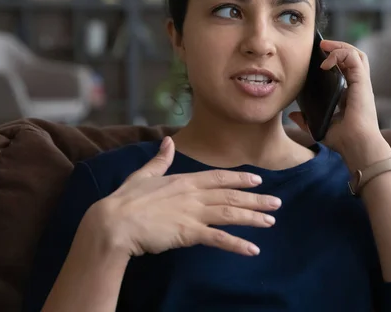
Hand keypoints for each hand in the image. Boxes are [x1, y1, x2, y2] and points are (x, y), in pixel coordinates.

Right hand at [84, 136, 281, 257]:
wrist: (113, 222)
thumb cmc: (125, 200)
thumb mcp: (144, 174)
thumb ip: (160, 159)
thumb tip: (168, 140)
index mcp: (184, 180)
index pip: (219, 177)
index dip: (240, 179)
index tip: (258, 180)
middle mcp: (193, 194)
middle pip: (231, 195)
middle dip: (256, 199)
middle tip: (277, 203)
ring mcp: (193, 213)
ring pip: (231, 213)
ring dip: (253, 218)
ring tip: (271, 221)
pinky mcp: (189, 232)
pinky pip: (219, 238)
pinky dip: (237, 244)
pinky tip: (253, 249)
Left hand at [289, 40, 390, 167]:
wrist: (356, 146)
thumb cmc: (343, 141)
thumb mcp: (320, 128)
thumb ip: (307, 120)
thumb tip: (293, 114)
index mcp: (350, 95)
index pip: (346, 70)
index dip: (334, 60)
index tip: (317, 59)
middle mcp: (358, 87)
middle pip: (353, 58)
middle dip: (338, 47)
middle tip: (321, 46)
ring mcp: (361, 83)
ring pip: (357, 54)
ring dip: (340, 46)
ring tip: (324, 46)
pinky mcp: (362, 82)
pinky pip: (354, 58)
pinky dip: (340, 53)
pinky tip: (326, 62)